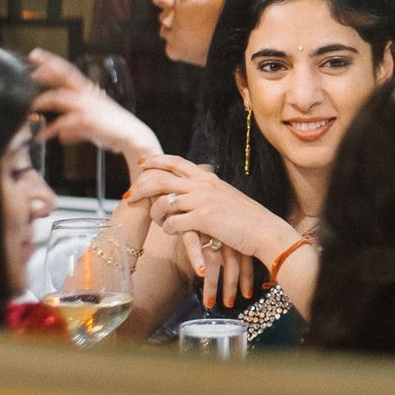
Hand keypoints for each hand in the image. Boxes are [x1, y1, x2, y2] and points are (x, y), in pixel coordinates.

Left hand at [29, 49, 161, 163]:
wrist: (131, 137)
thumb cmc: (114, 131)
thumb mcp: (91, 128)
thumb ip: (74, 129)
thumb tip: (61, 135)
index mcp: (89, 92)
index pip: (68, 71)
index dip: (52, 62)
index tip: (37, 55)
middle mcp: (87, 94)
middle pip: (65, 74)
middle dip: (47, 67)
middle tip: (31, 63)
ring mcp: (87, 105)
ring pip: (59, 96)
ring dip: (43, 100)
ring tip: (31, 107)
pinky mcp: (86, 119)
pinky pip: (62, 122)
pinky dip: (50, 130)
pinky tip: (42, 137)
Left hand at [129, 156, 295, 297]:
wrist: (264, 230)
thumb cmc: (247, 218)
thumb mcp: (226, 196)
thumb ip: (208, 190)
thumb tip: (193, 190)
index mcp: (208, 177)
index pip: (176, 161)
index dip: (156, 161)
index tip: (142, 163)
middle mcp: (203, 185)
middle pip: (160, 179)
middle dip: (141, 187)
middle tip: (130, 197)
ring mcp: (202, 201)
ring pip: (163, 202)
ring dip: (156, 214)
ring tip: (159, 223)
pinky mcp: (202, 219)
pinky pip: (171, 223)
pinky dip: (167, 229)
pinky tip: (173, 233)